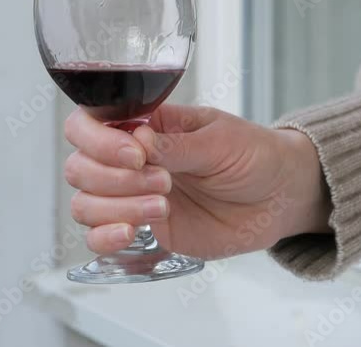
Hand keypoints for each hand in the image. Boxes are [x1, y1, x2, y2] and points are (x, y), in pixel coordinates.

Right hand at [63, 104, 330, 258]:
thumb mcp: (221, 140)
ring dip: (116, 207)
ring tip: (163, 206)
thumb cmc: (254, 156)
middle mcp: (131, 159)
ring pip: (85, 203)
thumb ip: (178, 144)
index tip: (137, 154)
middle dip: (113, 178)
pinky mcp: (145, 229)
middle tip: (163, 182)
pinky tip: (131, 232)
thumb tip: (138, 138)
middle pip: (80, 166)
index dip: (100, 140)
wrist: (280, 196)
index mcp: (147, 124)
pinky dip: (105, 237)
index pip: (89, 124)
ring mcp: (134, 196)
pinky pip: (100, 237)